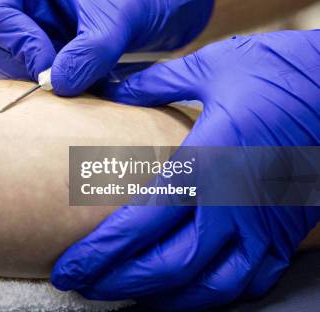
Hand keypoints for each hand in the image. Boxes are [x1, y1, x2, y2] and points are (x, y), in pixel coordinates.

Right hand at [0, 0, 215, 95]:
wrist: (159, 6)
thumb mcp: (114, 21)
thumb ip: (87, 53)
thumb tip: (54, 85)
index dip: (20, 43)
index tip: (50, 64)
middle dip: (29, 65)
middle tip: (64, 79)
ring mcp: (22, 24)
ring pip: (8, 65)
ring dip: (41, 78)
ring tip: (81, 76)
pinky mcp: (36, 47)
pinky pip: (27, 75)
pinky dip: (51, 84)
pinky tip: (80, 79)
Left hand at [51, 30, 319, 309]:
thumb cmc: (279, 72)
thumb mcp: (211, 66)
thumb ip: (154, 83)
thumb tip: (111, 89)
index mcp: (210, 162)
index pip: (144, 222)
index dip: (102, 253)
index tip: (69, 268)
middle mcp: (236, 205)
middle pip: (169, 265)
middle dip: (118, 281)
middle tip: (79, 285)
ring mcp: (265, 226)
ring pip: (208, 286)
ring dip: (159, 297)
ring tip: (121, 294)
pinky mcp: (285, 235)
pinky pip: (246, 283)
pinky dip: (207, 295)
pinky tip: (182, 291)